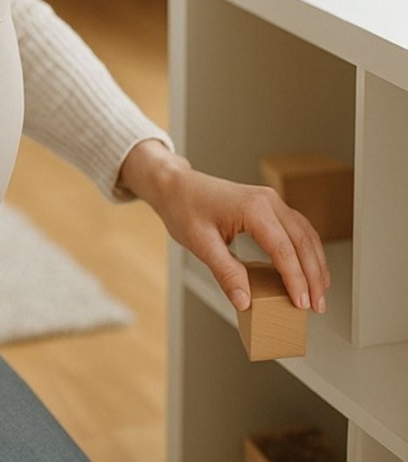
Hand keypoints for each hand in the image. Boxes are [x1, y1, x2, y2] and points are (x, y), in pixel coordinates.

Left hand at [119, 139, 331, 314]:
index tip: (302, 305)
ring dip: (315, 265)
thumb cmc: (184, 208)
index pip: (284, 249)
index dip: (296, 280)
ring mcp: (270, 200)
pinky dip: (307, 251)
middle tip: (317, 307)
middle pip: (302, 242)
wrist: (175, 186)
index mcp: (252, 208)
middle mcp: (268, 200)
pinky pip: (297, 229)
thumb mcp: (200, 243)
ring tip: (319, 294)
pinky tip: (309, 270)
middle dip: (314, 277)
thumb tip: (245, 301)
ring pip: (306, 235)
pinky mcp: (269, 205)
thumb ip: (225, 272)